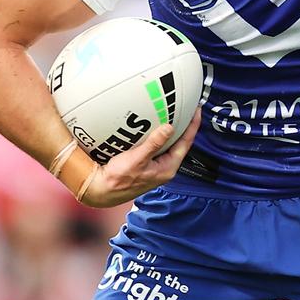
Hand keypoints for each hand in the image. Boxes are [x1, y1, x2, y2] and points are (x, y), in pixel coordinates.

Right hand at [80, 110, 200, 207]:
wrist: (103, 190)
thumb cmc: (118, 180)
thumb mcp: (137, 160)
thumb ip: (153, 144)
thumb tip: (169, 128)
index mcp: (168, 168)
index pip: (186, 142)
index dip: (193, 125)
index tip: (197, 110)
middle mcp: (165, 167)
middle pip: (180, 142)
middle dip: (185, 125)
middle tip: (188, 108)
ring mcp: (156, 166)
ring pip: (169, 144)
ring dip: (171, 130)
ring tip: (174, 113)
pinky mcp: (147, 163)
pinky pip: (157, 146)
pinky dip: (158, 135)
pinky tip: (153, 126)